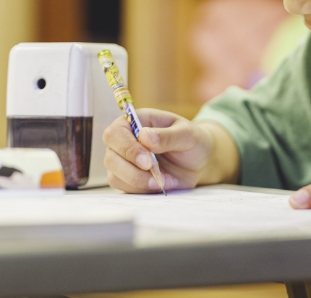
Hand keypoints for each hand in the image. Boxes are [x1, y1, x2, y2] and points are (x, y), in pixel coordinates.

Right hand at [102, 109, 236, 192]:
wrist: (199, 162)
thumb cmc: (192, 141)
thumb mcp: (187, 134)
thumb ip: (168, 135)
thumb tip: (144, 136)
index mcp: (135, 122)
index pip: (115, 133)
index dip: (127, 148)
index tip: (147, 161)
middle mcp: (125, 141)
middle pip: (111, 157)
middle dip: (132, 170)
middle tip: (155, 174)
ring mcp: (124, 161)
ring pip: (115, 175)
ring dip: (139, 182)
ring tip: (165, 180)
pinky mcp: (129, 179)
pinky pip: (125, 188)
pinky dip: (143, 190)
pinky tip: (162, 184)